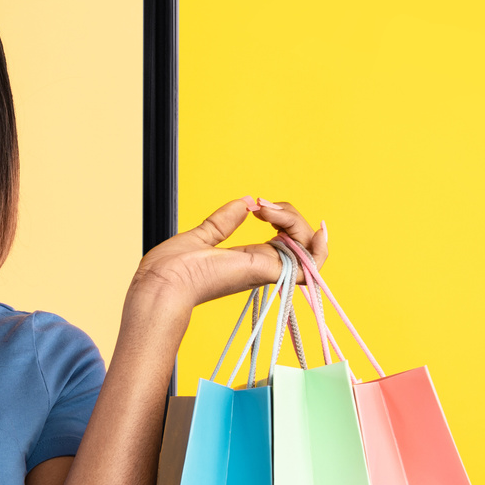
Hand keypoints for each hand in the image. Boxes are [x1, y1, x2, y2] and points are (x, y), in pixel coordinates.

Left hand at [133, 196, 327, 309]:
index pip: (283, 240)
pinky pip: (312, 265)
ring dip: (296, 221)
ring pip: (308, 247)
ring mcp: (268, 271)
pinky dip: (320, 248)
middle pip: (299, 239)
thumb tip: (245, 202)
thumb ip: (225, 221)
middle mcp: (262, 267)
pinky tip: (317, 230)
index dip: (284, 219)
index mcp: (248, 260)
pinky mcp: (269, 272)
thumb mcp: (204, 235)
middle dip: (288, 214)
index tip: (260, 205)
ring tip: (268, 211)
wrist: (164, 282)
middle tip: (261, 207)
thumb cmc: (173, 269)